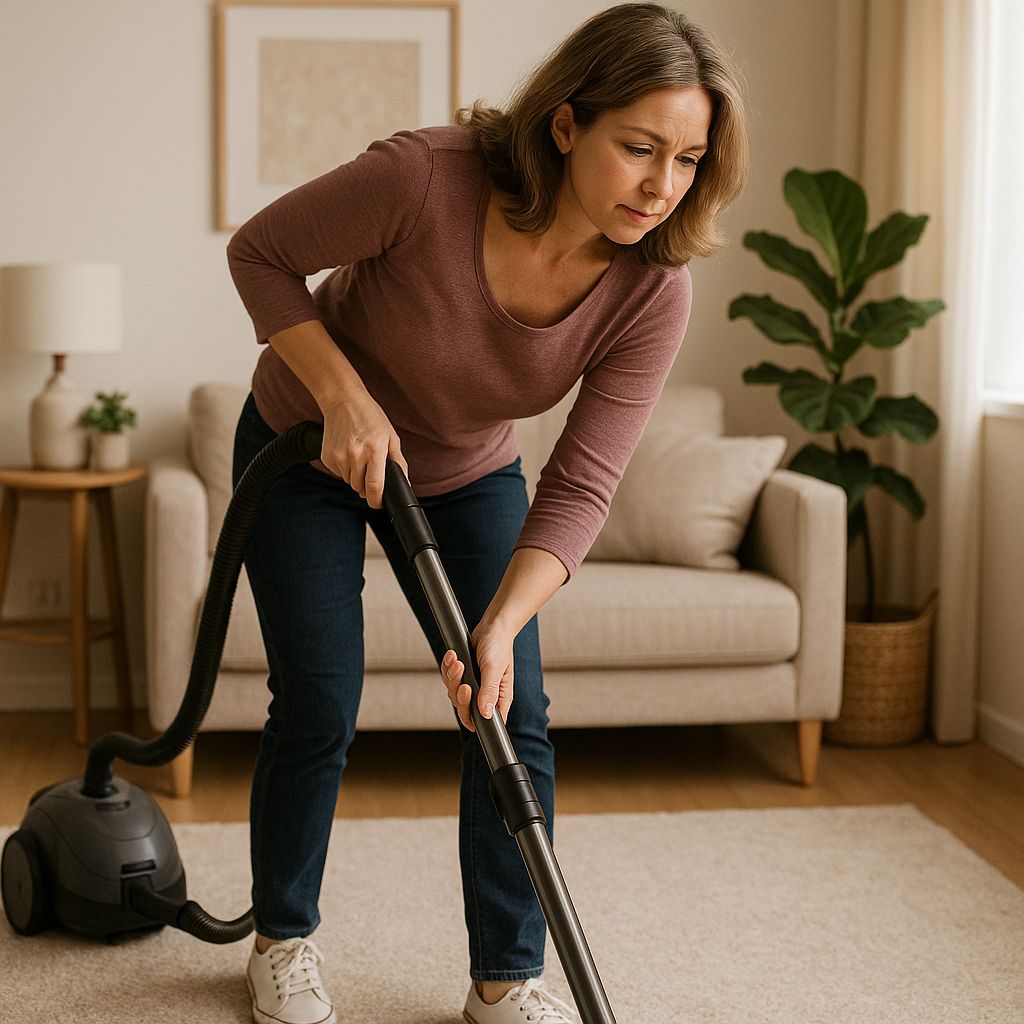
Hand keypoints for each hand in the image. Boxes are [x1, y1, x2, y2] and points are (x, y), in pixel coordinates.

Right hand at [319, 390, 407, 507]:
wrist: (343, 401)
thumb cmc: (370, 417)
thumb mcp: (391, 436)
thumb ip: (399, 462)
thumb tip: (404, 483)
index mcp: (374, 451)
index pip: (374, 487)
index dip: (377, 501)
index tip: (378, 502)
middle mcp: (355, 455)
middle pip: (361, 488)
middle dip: (367, 485)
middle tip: (370, 468)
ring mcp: (339, 456)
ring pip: (349, 482)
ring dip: (356, 476)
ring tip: (359, 456)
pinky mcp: (327, 457)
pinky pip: (338, 473)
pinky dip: (345, 469)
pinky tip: (348, 452)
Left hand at [438, 621, 514, 731]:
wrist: (491, 627)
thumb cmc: (499, 646)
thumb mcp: (494, 669)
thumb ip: (489, 691)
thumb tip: (486, 714)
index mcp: (499, 698)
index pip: (487, 721)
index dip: (474, 718)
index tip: (468, 699)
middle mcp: (485, 695)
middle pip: (465, 710)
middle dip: (460, 695)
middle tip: (463, 682)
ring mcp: (473, 686)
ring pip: (454, 694)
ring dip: (453, 677)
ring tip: (458, 662)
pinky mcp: (462, 676)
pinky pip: (449, 679)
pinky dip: (448, 668)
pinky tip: (453, 656)